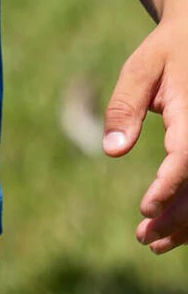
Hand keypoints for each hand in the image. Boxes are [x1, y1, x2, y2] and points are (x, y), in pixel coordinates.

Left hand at [102, 13, 187, 253]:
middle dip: (178, 215)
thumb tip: (113, 151)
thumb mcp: (140, 69)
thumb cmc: (168, 50)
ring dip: (187, 222)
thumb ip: (124, 107)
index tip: (146, 209)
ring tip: (152, 244)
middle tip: (144, 238)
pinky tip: (172, 235)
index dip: (170, 185)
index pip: (187, 154)